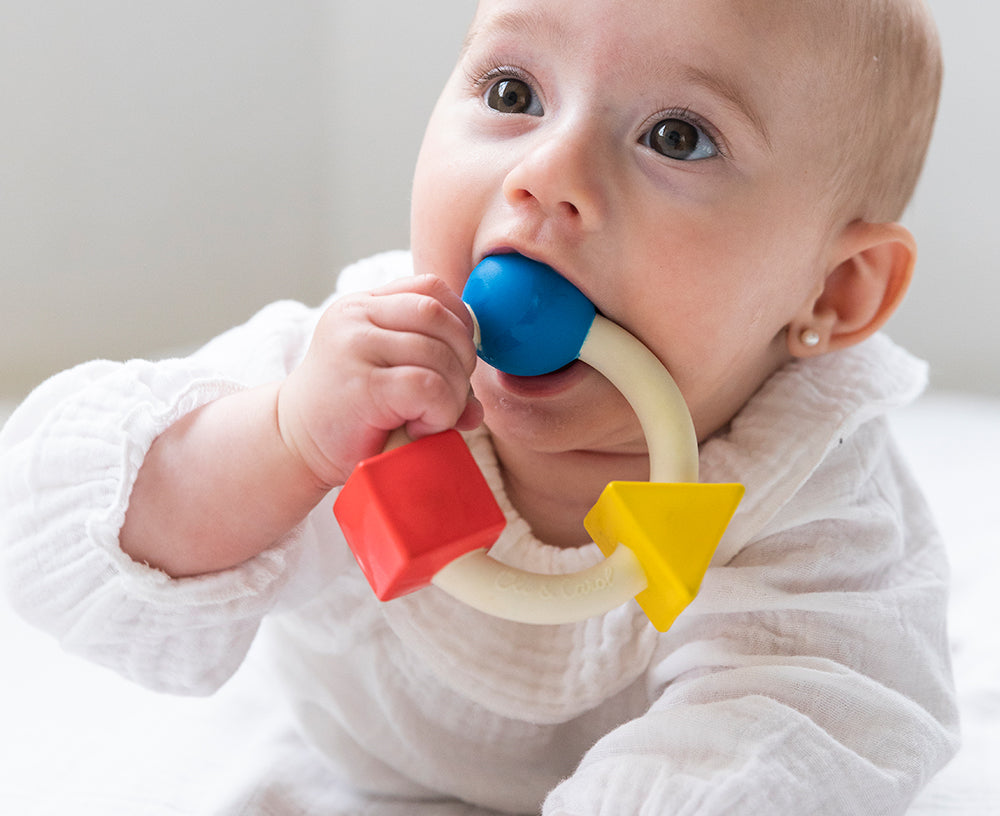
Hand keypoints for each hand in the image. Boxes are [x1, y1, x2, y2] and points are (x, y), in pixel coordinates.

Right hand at [277, 274, 482, 488]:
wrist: (293, 445)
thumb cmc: (348, 415)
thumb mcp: (389, 378)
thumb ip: (434, 373)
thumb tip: (477, 407)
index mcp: (365, 305)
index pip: (431, 289)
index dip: (460, 324)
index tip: (455, 362)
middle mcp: (356, 317)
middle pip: (440, 318)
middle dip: (462, 359)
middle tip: (448, 397)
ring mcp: (355, 347)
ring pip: (439, 354)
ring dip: (452, 394)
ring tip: (430, 417)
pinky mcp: (362, 384)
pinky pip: (428, 386)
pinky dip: (440, 411)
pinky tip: (419, 427)